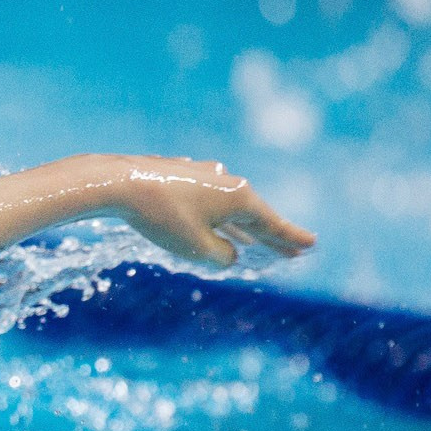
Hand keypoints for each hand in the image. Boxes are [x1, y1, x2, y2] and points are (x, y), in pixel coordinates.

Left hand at [105, 155, 315, 267]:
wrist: (119, 182)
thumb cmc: (162, 218)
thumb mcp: (198, 248)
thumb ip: (221, 255)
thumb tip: (228, 253)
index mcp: (240, 198)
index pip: (272, 224)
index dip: (290, 238)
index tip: (311, 244)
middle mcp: (227, 181)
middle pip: (253, 215)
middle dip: (269, 236)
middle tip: (291, 251)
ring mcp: (203, 175)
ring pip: (227, 208)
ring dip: (240, 228)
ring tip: (253, 244)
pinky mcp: (180, 174)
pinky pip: (205, 200)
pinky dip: (214, 216)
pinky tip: (214, 222)